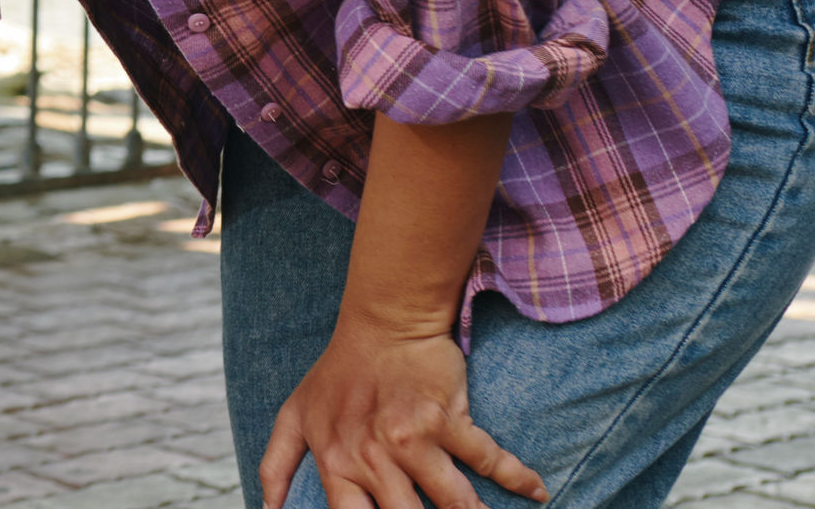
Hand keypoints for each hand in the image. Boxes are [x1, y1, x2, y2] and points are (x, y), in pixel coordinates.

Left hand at [260, 317, 546, 508]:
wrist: (383, 322)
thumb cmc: (338, 374)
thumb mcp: (294, 417)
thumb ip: (278, 466)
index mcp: (336, 462)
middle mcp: (373, 457)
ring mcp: (412, 440)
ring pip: (454, 503)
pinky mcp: (448, 419)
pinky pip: (490, 458)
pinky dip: (518, 477)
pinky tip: (537, 491)